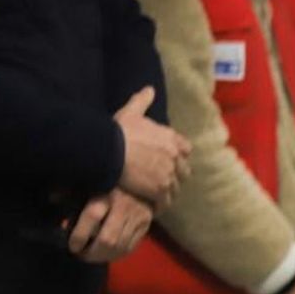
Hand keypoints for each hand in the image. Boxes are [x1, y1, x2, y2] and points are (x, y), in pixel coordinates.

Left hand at [66, 188, 152, 262]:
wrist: (143, 180)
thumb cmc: (108, 182)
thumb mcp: (89, 182)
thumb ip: (70, 191)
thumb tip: (52, 199)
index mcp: (107, 192)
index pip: (92, 216)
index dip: (79, 235)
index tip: (72, 246)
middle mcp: (124, 206)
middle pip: (108, 239)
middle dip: (92, 253)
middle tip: (81, 255)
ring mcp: (138, 218)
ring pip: (119, 247)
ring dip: (103, 257)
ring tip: (92, 257)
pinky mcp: (145, 226)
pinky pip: (130, 248)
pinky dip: (116, 255)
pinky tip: (106, 255)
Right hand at [114, 87, 191, 208]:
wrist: (108, 150)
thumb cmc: (118, 131)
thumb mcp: (131, 112)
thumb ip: (142, 101)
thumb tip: (149, 89)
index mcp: (172, 139)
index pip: (186, 149)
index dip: (179, 155)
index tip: (171, 159)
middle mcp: (175, 157)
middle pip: (184, 171)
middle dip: (176, 174)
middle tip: (164, 179)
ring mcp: (169, 174)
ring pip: (176, 187)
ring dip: (169, 190)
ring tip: (158, 194)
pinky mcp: (160, 190)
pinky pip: (166, 201)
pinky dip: (161, 203)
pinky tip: (154, 204)